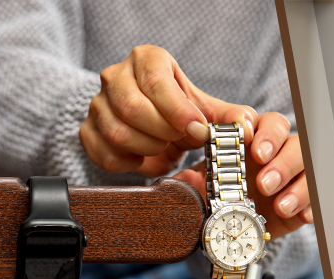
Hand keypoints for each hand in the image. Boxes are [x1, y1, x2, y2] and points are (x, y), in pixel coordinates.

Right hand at [81, 45, 257, 176]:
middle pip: (132, 106)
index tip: (197, 130)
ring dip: (148, 148)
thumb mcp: (206, 109)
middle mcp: (116, 76)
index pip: (155, 80)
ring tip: (164, 148)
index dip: (178, 109)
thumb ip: (230, 117)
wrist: (150, 125)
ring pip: (117, 131)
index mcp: (146, 60)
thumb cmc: (179, 111)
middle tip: (179, 141)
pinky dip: (127, 163)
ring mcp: (97, 103)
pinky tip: (143, 159)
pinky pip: (102, 152)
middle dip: (163, 132)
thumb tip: (247, 126)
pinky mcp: (87, 130)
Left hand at [174, 111, 311, 239]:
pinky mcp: (305, 200)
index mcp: (251, 141)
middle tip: (265, 182)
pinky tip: (302, 215)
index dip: (263, 133)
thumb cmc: (218, 197)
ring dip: (299, 185)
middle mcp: (276, 154)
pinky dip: (312, 205)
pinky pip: (319, 196)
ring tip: (281, 205)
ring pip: (310, 167)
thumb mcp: (200, 187)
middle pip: (291, 141)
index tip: (253, 147)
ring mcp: (294, 176)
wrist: (233, 226)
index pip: (264, 124)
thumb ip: (192, 180)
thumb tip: (185, 180)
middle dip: (281, 160)